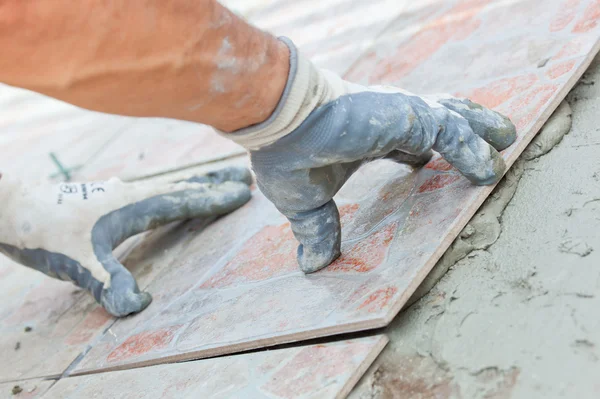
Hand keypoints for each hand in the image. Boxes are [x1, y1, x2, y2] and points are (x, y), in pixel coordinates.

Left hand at [0, 167, 251, 316]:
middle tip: (245, 177)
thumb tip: (139, 305)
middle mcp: (132, 193)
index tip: (243, 193)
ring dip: (198, 182)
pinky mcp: (111, 197)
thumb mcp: (78, 263)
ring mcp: (122, 192)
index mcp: (133, 205)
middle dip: (215, 182)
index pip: (184, 200)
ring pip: (170, 184)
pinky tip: (170, 194)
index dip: (215, 199)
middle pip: (184, 185)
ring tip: (217, 179)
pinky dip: (176, 188)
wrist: (12, 209)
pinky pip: (156, 189)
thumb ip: (109, 282)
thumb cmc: (45, 233)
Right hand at [221, 38, 516, 273]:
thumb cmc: (288, 152)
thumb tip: (311, 266)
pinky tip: (489, 169)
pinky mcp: (411, 116)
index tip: (428, 162)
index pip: (404, 140)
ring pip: (455, 122)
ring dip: (480, 135)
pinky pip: (454, 133)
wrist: (282, 121)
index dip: (420, 151)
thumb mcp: (307, 199)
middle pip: (438, 123)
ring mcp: (403, 115)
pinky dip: (473, 150)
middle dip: (463, 133)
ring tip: (504, 143)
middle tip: (485, 147)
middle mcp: (389, 120)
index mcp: (367, 134)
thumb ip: (318, 228)